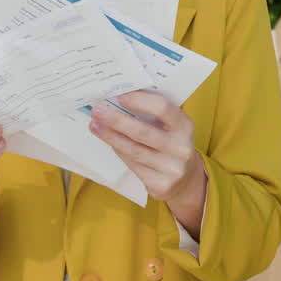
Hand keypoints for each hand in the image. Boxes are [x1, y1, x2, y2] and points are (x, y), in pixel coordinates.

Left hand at [88, 91, 206, 236]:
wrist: (185, 179)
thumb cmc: (171, 143)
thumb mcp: (172, 127)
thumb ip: (154, 114)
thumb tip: (119, 99)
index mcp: (185, 126)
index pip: (162, 108)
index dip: (139, 101)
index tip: (119, 96)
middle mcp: (181, 147)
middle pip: (142, 131)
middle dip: (116, 120)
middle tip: (97, 110)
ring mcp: (172, 168)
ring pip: (133, 150)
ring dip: (110, 136)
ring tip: (95, 125)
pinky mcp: (161, 184)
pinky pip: (133, 164)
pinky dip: (118, 150)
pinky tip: (109, 141)